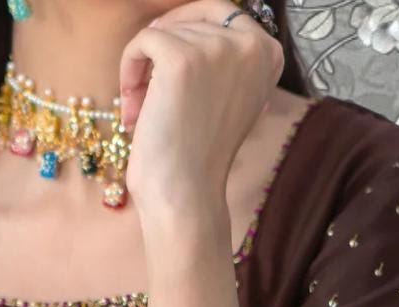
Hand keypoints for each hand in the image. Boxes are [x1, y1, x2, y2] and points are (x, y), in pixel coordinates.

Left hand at [117, 1, 284, 219]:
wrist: (186, 196)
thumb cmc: (200, 155)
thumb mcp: (228, 96)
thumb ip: (223, 59)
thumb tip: (185, 21)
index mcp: (269, 53)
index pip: (223, 11)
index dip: (189, 31)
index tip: (168, 67)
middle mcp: (251, 44)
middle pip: (190, 19)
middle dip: (164, 54)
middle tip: (151, 94)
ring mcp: (216, 49)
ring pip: (164, 32)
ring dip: (145, 70)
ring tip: (146, 114)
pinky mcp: (181, 58)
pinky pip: (143, 41)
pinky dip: (129, 69)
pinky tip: (133, 109)